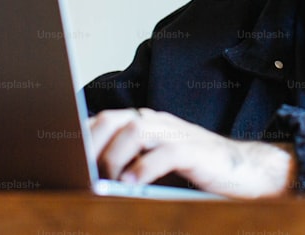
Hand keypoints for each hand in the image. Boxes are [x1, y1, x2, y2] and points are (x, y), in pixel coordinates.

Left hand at [87, 108, 295, 198]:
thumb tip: (87, 178)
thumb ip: (127, 163)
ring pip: (135, 130)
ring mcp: (176, 134)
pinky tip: (131, 184)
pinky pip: (165, 153)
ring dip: (114, 157)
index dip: (80, 136)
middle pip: (114, 119)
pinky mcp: (194, 151)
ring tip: (106, 181)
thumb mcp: (154, 164)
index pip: (103, 119)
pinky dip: (144, 168)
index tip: (62, 157)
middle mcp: (157, 122)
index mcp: (144, 122)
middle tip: (80, 171)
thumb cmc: (193, 171)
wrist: (242, 170)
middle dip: (91, 145)